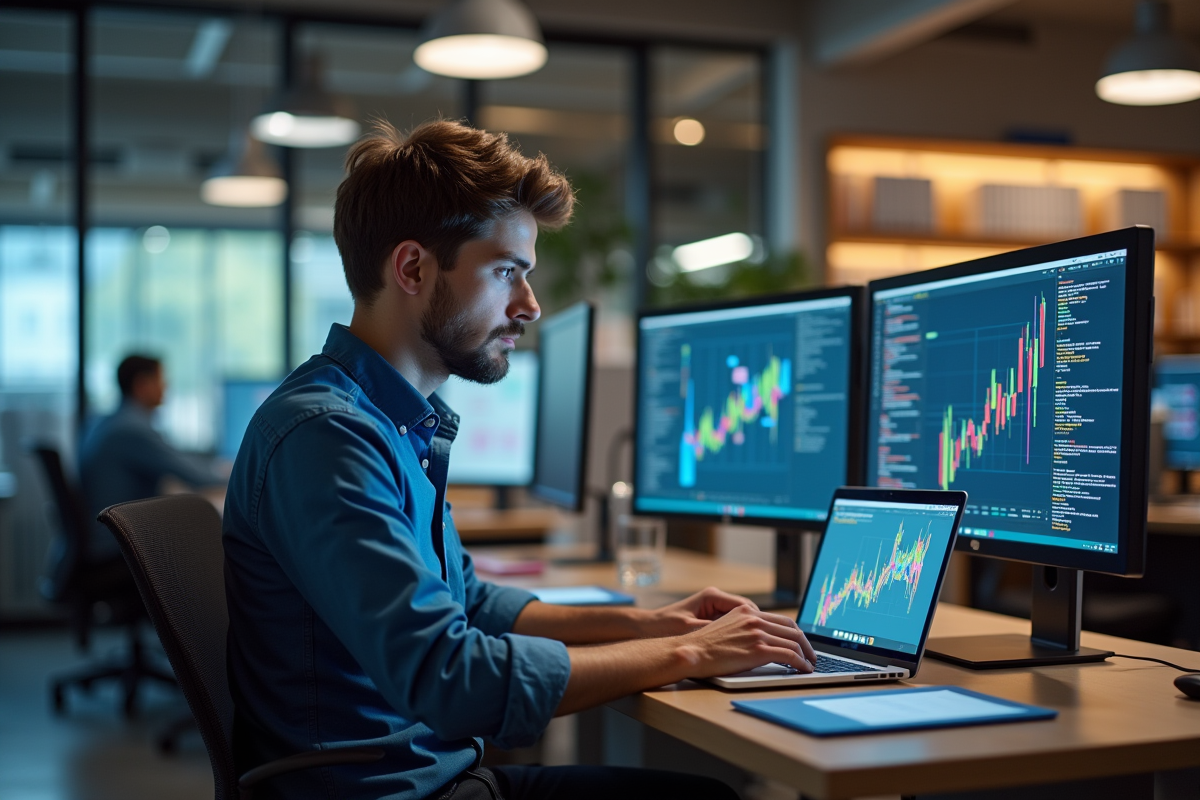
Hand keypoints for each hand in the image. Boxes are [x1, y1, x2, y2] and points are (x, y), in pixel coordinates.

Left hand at [640, 586, 758, 637]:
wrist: (646, 627)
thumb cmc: (664, 626)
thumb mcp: (690, 629)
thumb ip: (712, 630)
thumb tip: (735, 637)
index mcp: (712, 596)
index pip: (746, 606)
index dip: (759, 621)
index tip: (768, 636)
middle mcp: (716, 598)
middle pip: (748, 611)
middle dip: (760, 626)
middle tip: (772, 642)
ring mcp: (714, 607)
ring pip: (743, 618)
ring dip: (752, 631)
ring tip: (763, 645)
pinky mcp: (711, 617)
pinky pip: (734, 624)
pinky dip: (741, 634)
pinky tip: (746, 647)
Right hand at [673, 604, 816, 677]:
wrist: (692, 651)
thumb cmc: (703, 645)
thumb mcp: (725, 627)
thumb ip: (743, 628)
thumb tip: (759, 639)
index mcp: (746, 611)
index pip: (781, 619)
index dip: (795, 632)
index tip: (800, 642)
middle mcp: (754, 618)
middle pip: (792, 629)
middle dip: (805, 643)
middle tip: (810, 655)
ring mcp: (758, 633)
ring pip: (794, 642)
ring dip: (806, 655)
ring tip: (809, 664)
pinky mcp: (759, 650)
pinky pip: (790, 655)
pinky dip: (801, 663)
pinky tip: (803, 669)